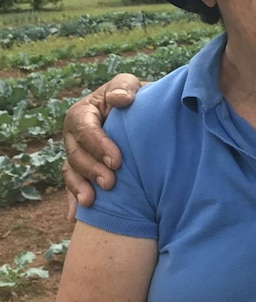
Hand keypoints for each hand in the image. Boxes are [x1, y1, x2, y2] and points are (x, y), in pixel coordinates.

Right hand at [63, 73, 143, 219]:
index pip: (85, 129)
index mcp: (83, 113)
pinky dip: (72, 199)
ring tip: (91, 202)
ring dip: (79, 187)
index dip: (98, 145)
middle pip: (75, 154)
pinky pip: (72, 185)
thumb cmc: (133, 96)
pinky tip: (75, 216)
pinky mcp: (82, 169)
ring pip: (71, 172)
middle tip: (110, 183)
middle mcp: (73, 135)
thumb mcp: (129, 85)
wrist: (138, 111)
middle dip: (91, 170)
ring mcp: (76, 154)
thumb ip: (124, 87)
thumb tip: (121, 99)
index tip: (117, 160)